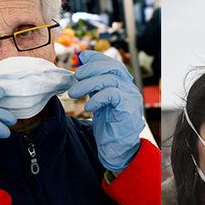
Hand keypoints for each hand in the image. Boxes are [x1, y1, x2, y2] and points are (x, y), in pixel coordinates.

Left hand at [68, 51, 144, 172]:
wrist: (117, 148)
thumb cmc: (108, 125)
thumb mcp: (99, 100)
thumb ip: (94, 85)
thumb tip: (81, 66)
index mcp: (123, 84)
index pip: (112, 63)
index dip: (97, 58)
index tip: (81, 57)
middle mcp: (129, 88)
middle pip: (112, 67)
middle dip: (90, 68)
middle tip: (75, 77)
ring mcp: (130, 97)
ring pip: (109, 79)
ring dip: (88, 84)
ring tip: (74, 93)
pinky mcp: (128, 108)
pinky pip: (112, 94)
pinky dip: (97, 98)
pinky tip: (89, 106)